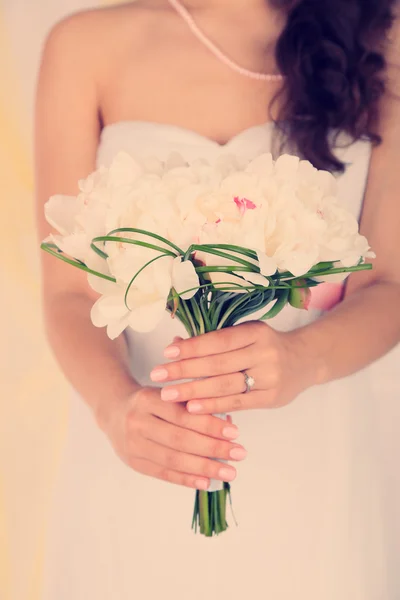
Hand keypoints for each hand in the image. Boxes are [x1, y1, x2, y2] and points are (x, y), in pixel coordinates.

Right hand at [97, 386, 246, 488]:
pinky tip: (206, 482)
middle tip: (239, 453)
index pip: (183, 414)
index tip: (235, 432)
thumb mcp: (167, 394)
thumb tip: (228, 423)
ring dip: (204, 468)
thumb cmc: (151, 401)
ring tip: (229, 472)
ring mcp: (133, 444)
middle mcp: (138, 422)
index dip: (209, 424)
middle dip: (213, 448)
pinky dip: (186, 479)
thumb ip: (192, 405)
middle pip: (179, 439)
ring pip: (172, 459)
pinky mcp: (133, 462)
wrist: (114, 410)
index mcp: (148, 399)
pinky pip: (163, 473)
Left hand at [150, 322, 322, 413]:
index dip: (192, 347)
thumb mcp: (244, 334)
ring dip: (194, 391)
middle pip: (218, 364)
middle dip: (185, 370)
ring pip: (225, 385)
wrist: (304, 361)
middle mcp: (264, 352)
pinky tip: (192, 408)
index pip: (218, 340)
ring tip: (169, 394)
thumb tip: (175, 343)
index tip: (166, 353)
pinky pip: (237, 403)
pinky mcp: (271, 398)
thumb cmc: (265, 345)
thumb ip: (213, 340)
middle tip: (158, 375)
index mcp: (256, 332)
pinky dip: (213, 406)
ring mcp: (270, 377)